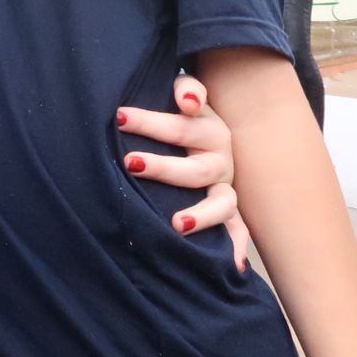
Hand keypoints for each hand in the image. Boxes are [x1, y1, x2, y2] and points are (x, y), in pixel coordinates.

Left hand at [117, 74, 250, 271]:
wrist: (207, 129)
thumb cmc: (181, 111)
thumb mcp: (184, 93)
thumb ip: (187, 89)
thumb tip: (188, 100)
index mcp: (208, 126)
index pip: (181, 124)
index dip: (151, 121)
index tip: (119, 117)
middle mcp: (220, 158)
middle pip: (195, 167)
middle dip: (163, 167)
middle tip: (130, 162)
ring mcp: (225, 186)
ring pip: (221, 202)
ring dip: (201, 214)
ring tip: (176, 223)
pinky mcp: (228, 209)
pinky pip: (238, 230)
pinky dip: (236, 247)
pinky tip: (232, 266)